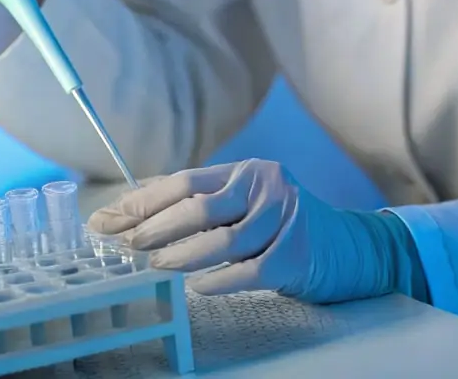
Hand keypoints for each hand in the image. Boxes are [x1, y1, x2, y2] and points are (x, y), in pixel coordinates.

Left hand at [86, 159, 423, 302]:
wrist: (348, 248)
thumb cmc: (280, 227)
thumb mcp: (244, 204)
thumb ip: (200, 206)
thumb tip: (131, 219)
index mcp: (244, 170)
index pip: (184, 180)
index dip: (144, 201)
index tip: (109, 219)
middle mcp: (264, 186)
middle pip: (201, 206)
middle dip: (157, 227)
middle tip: (129, 245)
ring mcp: (284, 218)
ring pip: (224, 240)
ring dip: (184, 255)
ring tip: (157, 267)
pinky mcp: (297, 254)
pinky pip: (250, 270)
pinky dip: (220, 280)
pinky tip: (197, 287)